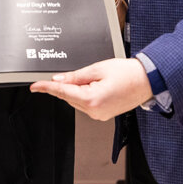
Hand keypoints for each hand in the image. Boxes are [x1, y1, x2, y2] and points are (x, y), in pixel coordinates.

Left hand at [30, 57, 151, 120]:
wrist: (147, 80)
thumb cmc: (128, 73)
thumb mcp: (98, 69)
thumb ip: (75, 76)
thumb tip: (59, 79)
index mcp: (92, 99)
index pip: (62, 92)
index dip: (47, 87)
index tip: (35, 86)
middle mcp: (94, 111)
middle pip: (69, 96)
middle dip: (69, 84)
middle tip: (86, 73)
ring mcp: (99, 115)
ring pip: (77, 100)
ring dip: (79, 89)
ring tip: (99, 78)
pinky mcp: (103, 114)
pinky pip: (87, 103)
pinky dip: (86, 94)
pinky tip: (99, 85)